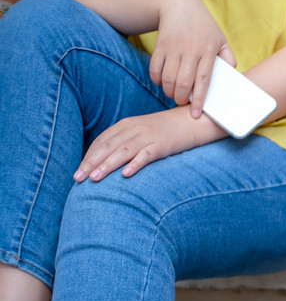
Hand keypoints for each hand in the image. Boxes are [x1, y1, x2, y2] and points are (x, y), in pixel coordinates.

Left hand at [73, 107, 224, 181]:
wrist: (192, 121)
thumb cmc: (166, 130)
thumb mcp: (142, 131)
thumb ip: (124, 140)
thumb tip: (105, 159)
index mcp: (126, 125)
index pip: (101, 141)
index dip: (88, 156)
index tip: (77, 172)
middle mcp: (134, 129)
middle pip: (107, 146)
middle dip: (91, 163)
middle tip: (78, 178)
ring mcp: (148, 136)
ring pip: (122, 152)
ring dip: (106, 165)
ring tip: (94, 179)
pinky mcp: (163, 144)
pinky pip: (146, 155)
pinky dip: (135, 164)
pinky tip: (125, 174)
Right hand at [149, 0, 236, 116]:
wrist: (179, 4)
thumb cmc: (203, 27)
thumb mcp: (220, 39)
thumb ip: (228, 58)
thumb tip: (232, 76)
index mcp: (208, 50)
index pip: (204, 80)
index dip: (200, 99)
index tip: (197, 114)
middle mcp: (191, 49)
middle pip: (183, 82)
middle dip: (181, 99)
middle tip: (182, 103)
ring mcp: (174, 47)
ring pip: (168, 78)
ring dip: (169, 92)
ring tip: (173, 94)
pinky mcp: (160, 45)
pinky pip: (155, 69)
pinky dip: (157, 80)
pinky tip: (162, 82)